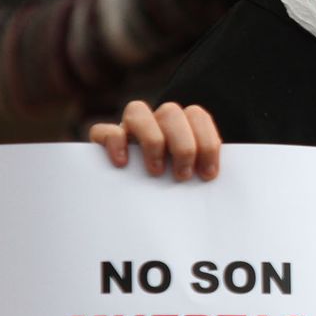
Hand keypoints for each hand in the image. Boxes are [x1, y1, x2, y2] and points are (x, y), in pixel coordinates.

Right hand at [89, 100, 221, 181]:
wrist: (132, 206)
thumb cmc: (173, 190)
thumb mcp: (192, 180)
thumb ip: (202, 173)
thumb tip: (212, 180)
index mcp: (181, 125)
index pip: (197, 116)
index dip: (207, 142)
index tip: (208, 174)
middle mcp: (156, 122)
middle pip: (170, 112)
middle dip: (182, 145)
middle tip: (183, 176)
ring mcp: (129, 128)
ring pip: (137, 110)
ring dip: (152, 140)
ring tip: (156, 172)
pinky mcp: (103, 140)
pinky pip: (104, 130)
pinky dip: (115, 143)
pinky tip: (123, 164)